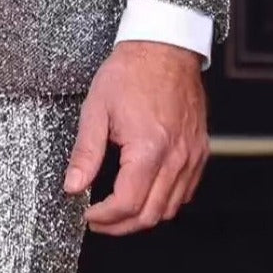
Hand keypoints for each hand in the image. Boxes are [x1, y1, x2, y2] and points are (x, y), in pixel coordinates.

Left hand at [63, 40, 207, 234]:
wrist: (164, 47)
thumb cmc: (131, 71)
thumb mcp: (96, 108)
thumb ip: (85, 152)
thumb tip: (73, 185)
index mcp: (148, 148)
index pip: (127, 203)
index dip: (104, 217)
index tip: (88, 215)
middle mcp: (175, 157)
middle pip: (150, 215)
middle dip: (120, 225)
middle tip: (99, 220)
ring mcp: (191, 156)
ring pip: (171, 208)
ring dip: (143, 217)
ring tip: (118, 211)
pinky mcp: (200, 151)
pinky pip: (185, 191)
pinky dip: (165, 201)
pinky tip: (146, 193)